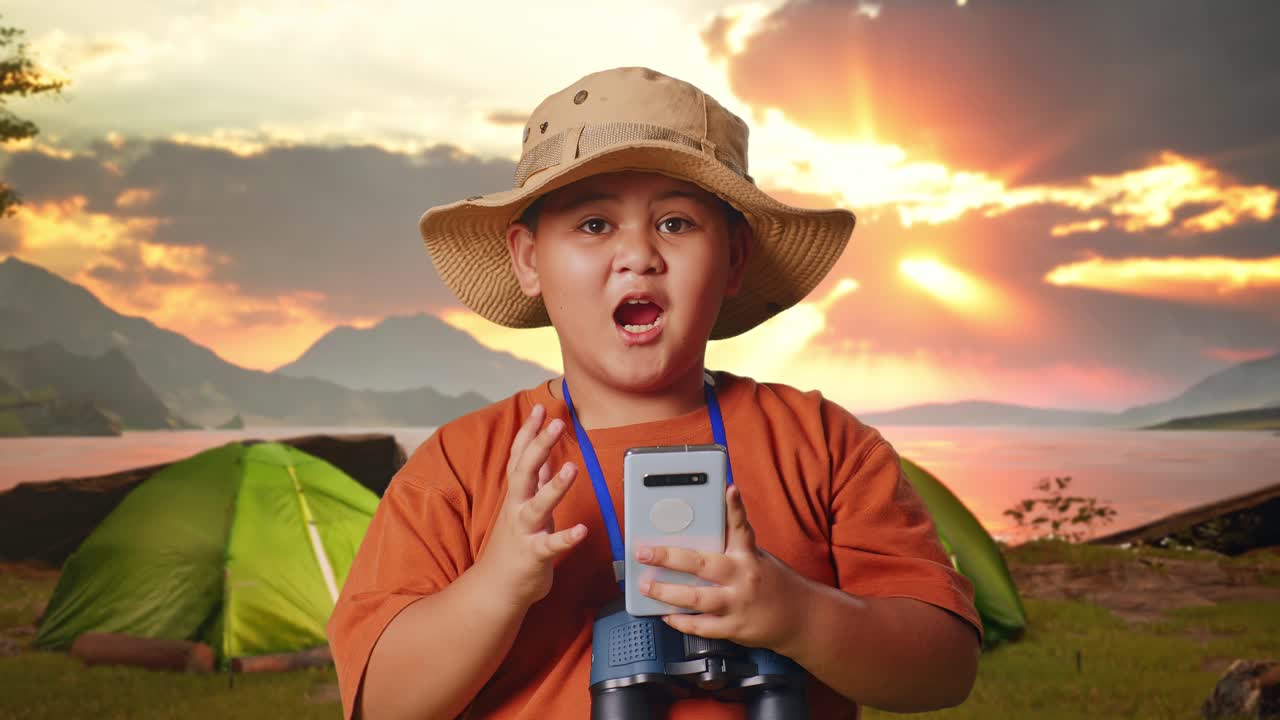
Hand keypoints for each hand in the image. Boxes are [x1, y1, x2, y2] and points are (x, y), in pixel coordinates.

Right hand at [476, 403, 586, 609]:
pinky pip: (550, 546)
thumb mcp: (523, 507)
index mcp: (516, 496)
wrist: (496, 588)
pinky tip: (581, 530)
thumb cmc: (513, 545)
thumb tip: (545, 455)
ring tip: (571, 467)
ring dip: (554, 487)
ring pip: (537, 506)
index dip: (528, 432)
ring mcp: (524, 532)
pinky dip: (565, 538)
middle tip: (556, 422)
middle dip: (539, 446)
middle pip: (525, 472)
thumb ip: (534, 482)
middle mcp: (517, 509)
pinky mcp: (534, 556)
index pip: (520, 457)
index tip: (539, 408)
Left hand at [636, 484, 810, 651]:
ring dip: (666, 593)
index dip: (734, 507)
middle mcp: (743, 576)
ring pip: (696, 598)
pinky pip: (701, 626)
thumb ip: (730, 547)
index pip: (741, 526)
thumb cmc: (773, 583)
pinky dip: (680, 621)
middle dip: (668, 557)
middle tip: (644, 553)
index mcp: (749, 555)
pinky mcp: (735, 627)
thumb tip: (695, 535)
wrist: (802, 618)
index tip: (728, 488)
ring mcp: (738, 603)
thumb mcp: (757, 557)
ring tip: (647, 587)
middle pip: (701, 564)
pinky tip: (666, 615)